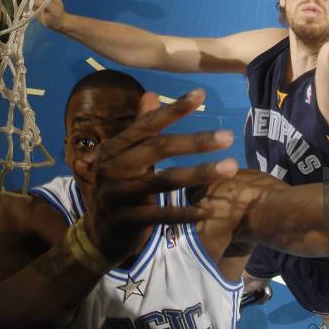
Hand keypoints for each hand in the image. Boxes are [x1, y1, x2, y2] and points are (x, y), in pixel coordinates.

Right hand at [84, 89, 238, 262]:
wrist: (97, 234)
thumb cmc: (119, 188)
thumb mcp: (124, 156)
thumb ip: (140, 127)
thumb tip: (152, 93)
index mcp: (114, 148)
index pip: (147, 124)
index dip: (174, 109)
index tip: (201, 94)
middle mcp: (114, 167)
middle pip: (159, 148)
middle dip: (196, 141)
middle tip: (229, 136)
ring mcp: (118, 195)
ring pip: (164, 180)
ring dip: (200, 173)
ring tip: (231, 167)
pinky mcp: (127, 221)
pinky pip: (161, 215)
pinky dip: (186, 212)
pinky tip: (209, 209)